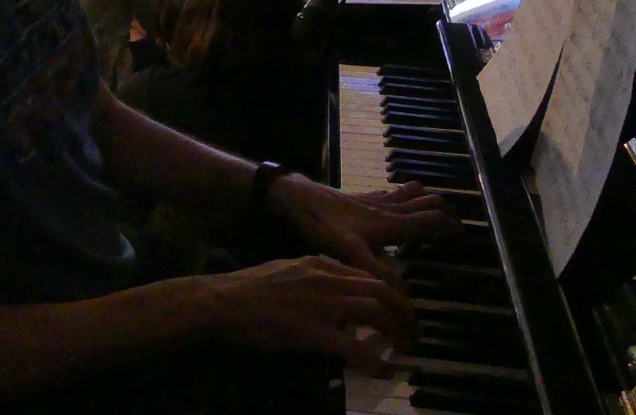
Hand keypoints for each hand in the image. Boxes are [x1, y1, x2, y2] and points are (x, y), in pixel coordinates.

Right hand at [202, 255, 414, 369]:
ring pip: (376, 313)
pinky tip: (382, 371)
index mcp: (322, 264)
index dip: (392, 294)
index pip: (369, 275)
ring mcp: (322, 305)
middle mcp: (328, 280)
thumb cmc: (248, 288)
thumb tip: (332, 294)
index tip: (399, 310)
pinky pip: (355, 347)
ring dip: (396, 332)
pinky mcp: (313, 332)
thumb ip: (313, 278)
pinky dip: (374, 360)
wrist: (223, 301)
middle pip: (382, 291)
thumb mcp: (287, 270)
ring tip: (404, 350)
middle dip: (405, 312)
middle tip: (412, 333)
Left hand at [269, 175, 456, 269]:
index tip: (463, 238)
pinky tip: (397, 201)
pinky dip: (402, 196)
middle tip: (456, 225)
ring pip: (411, 194)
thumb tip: (405, 293)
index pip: (432, 219)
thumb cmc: (322, 224)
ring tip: (436, 212)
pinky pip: (390, 194)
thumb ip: (378, 272)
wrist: (296, 198)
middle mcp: (388, 209)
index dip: (451, 227)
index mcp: (391, 223)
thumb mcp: (349, 252)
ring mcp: (374, 200)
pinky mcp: (360, 197)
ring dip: (427, 199)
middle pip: (428, 202)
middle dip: (446, 210)